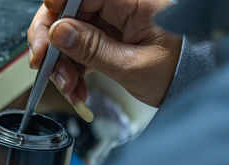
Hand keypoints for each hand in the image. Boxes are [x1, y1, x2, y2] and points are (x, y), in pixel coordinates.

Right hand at [28, 0, 181, 106]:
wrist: (188, 85)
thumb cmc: (177, 71)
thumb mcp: (132, 65)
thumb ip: (94, 49)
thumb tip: (59, 33)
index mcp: (133, 1)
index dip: (57, 7)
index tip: (45, 33)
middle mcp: (118, 6)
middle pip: (67, 12)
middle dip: (51, 43)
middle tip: (45, 66)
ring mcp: (110, 22)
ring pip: (68, 34)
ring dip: (61, 64)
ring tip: (69, 88)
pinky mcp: (105, 38)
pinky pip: (78, 49)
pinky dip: (72, 70)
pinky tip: (76, 88)